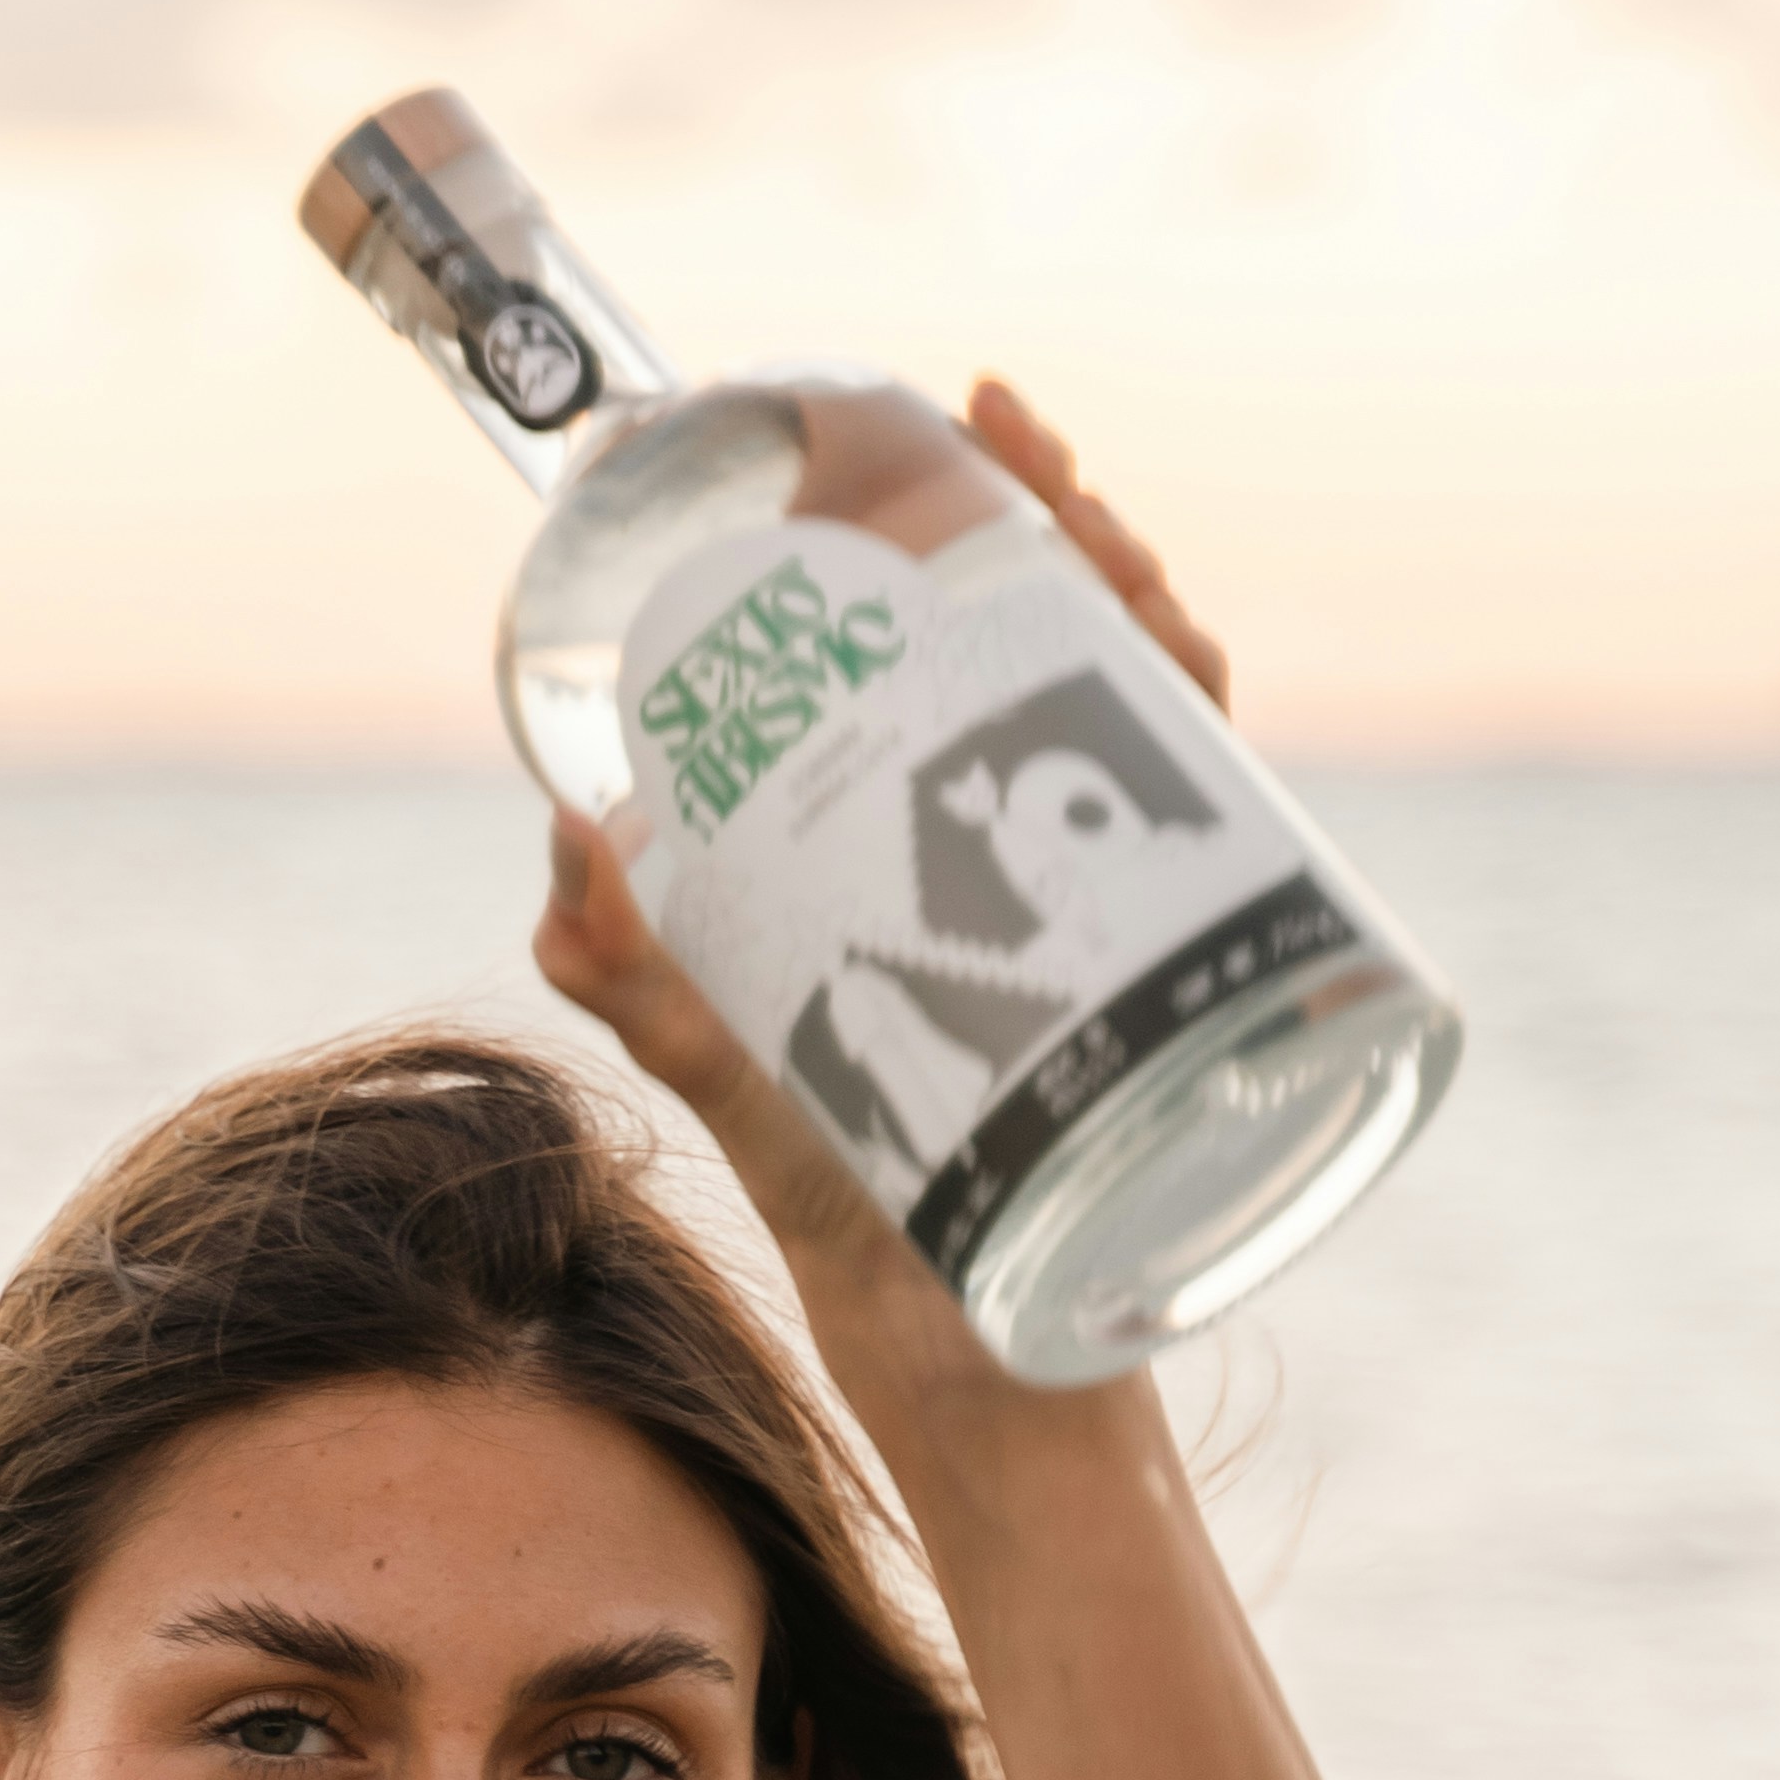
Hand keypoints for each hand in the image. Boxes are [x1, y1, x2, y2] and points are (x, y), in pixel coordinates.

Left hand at [530, 372, 1230, 1407]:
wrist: (974, 1367)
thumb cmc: (872, 1217)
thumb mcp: (744, 1076)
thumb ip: (652, 982)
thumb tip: (559, 862)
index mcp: (975, 858)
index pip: (1010, 652)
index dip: (1005, 523)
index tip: (973, 412)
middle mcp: (1072, 872)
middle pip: (1098, 652)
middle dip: (1076, 531)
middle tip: (1026, 451)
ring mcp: (1140, 919)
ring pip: (1172, 712)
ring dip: (1139, 599)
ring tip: (1090, 534)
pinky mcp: (1187, 980)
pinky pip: (1220, 823)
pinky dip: (1199, 726)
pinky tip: (1173, 655)